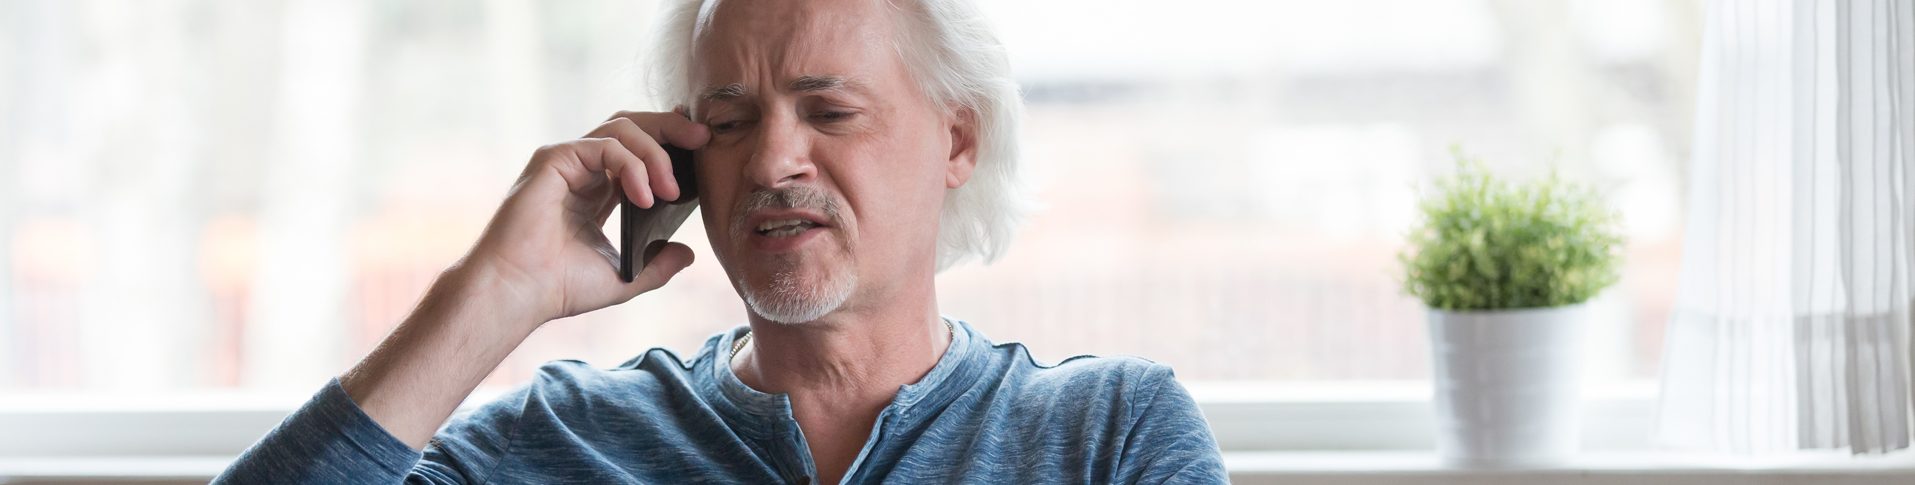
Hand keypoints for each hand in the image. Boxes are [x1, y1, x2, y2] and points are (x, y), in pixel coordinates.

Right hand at [462, 110, 711, 326]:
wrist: (519, 294)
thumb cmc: (559, 287)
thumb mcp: (624, 278)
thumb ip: (657, 265)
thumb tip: (689, 253)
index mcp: (597, 190)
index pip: (637, 149)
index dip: (669, 141)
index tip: (700, 148)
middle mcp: (582, 169)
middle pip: (632, 126)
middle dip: (670, 128)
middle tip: (701, 141)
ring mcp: (567, 161)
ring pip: (622, 128)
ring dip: (655, 153)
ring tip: (670, 190)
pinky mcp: (554, 159)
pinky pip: (605, 145)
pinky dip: (632, 165)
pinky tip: (645, 196)